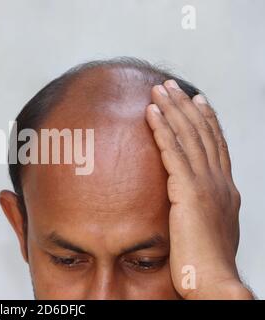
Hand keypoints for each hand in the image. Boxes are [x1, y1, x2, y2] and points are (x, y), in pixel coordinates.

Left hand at [145, 80, 251, 298]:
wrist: (213, 281)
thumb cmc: (207, 263)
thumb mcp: (208, 229)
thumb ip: (200, 209)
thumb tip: (190, 204)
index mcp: (224, 188)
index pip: (216, 144)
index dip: (206, 119)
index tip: (196, 100)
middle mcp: (219, 180)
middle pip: (202, 132)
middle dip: (186, 106)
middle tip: (171, 85)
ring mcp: (206, 184)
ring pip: (188, 136)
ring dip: (172, 109)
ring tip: (158, 89)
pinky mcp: (188, 191)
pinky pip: (172, 151)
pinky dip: (161, 129)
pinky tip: (151, 112)